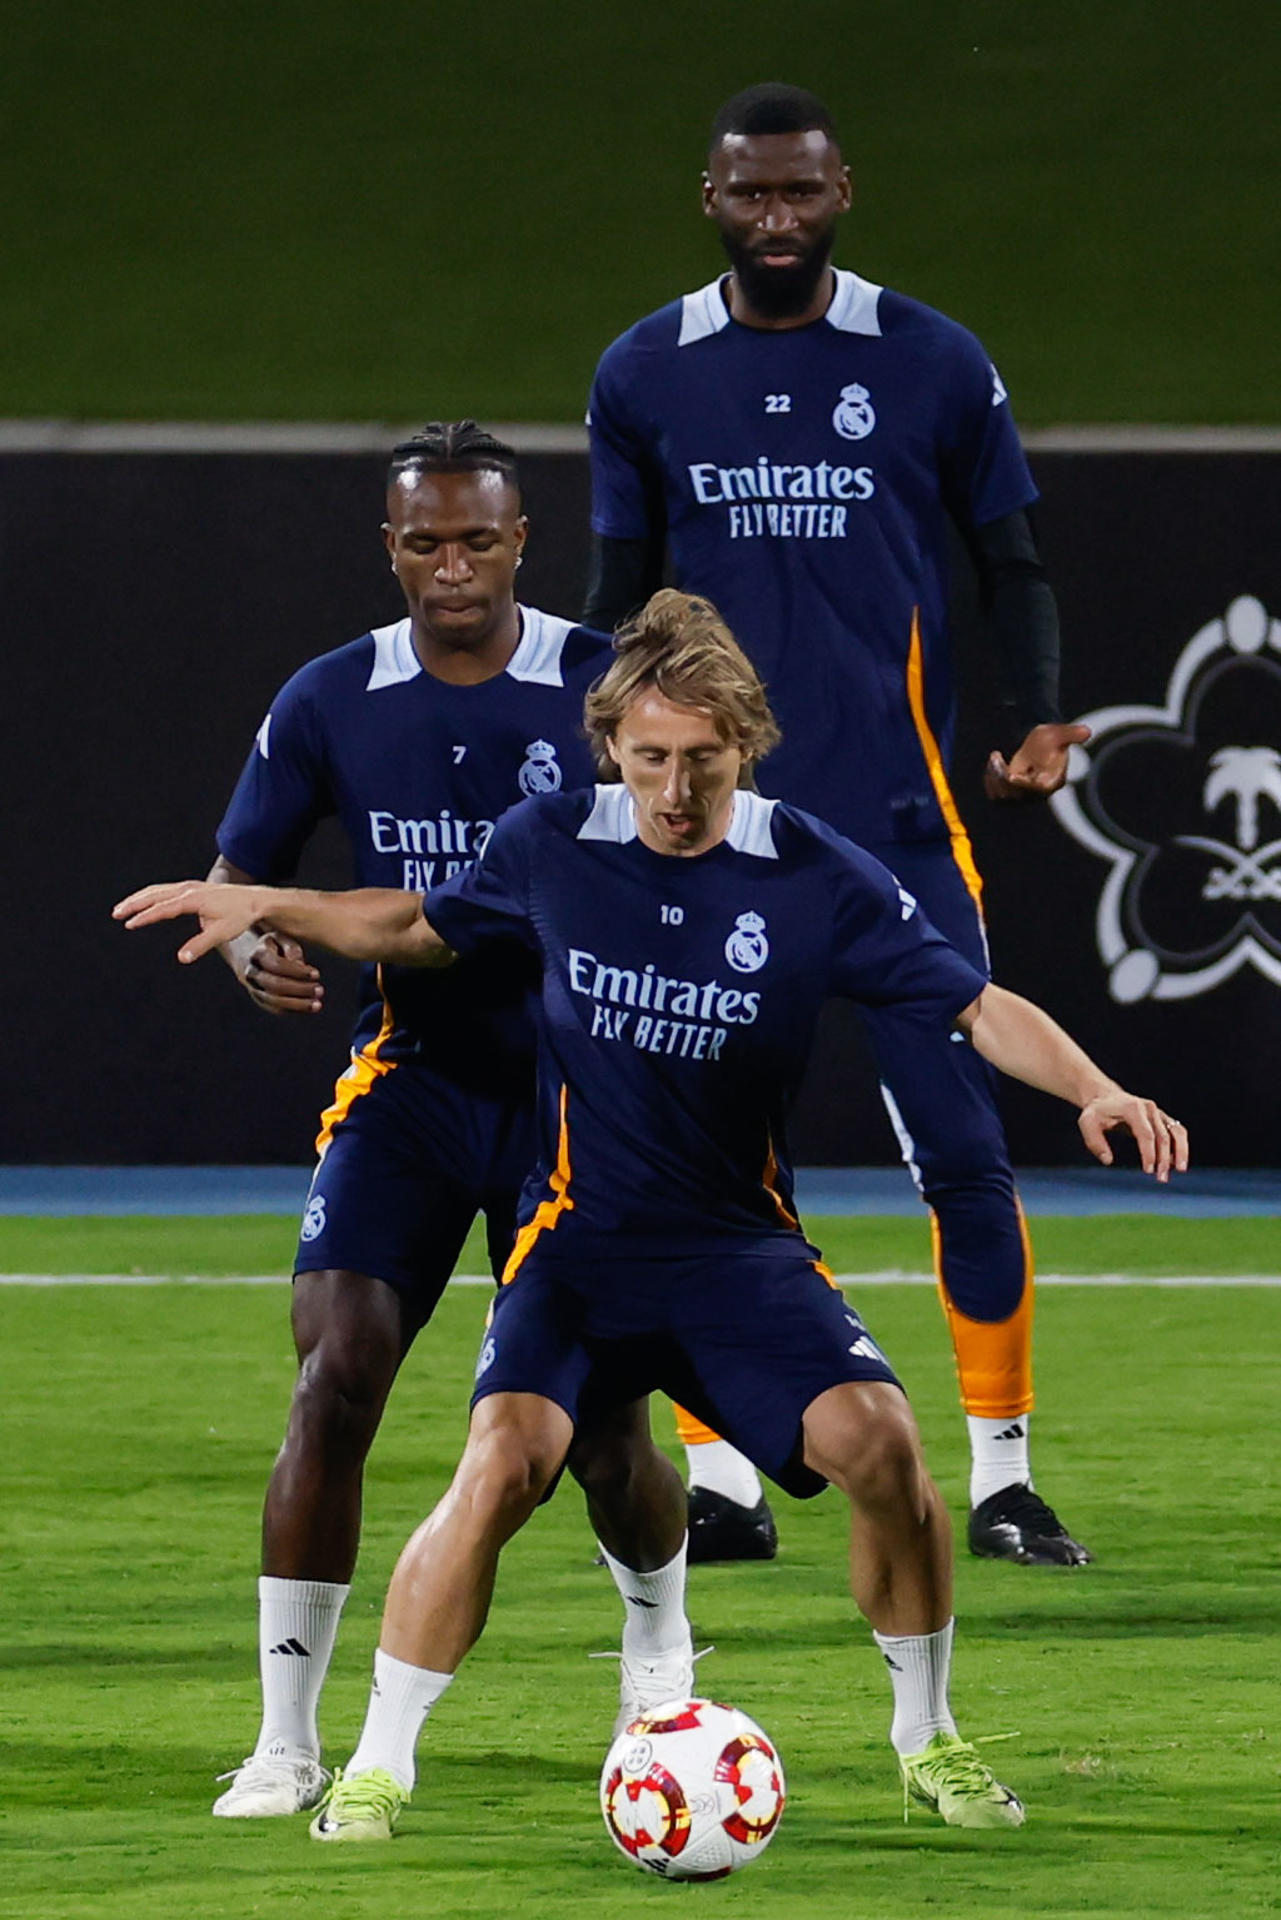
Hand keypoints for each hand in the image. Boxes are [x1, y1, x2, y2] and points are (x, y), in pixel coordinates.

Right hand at [113, 880, 265, 963]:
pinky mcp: (191, 888)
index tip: (129, 924)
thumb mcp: (222, 933)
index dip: (145, 916)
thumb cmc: (239, 916)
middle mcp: (188, 889)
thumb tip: (182, 958)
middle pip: (154, 894)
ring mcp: (189, 886)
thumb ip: (200, 945)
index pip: (163, 908)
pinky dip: (150, 895)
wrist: (254, 900)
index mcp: (193, 899)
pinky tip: (143, 903)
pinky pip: (165, 890)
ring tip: (122, 909)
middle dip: (134, 904)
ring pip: (157, 890)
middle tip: (116, 914)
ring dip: (139, 898)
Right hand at [240, 932, 323, 1014]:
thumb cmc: (273, 944)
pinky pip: (275, 1009)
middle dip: (299, 989)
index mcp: (258, 954)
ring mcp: (254, 988)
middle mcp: (252, 973)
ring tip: (317, 1004)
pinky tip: (309, 1008)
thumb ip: (290, 947)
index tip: (317, 974)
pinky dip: (293, 1010)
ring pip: (274, 1001)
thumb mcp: (281, 937)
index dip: (297, 971)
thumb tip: (298, 963)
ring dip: (297, 1005)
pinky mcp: (260, 999)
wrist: (249, 955)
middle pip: (275, 985)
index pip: (277, 965)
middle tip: (320, 990)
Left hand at [984, 722, 1090, 802]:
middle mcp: (1038, 793)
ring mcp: (1023, 796)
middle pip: (1016, 795)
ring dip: (994, 777)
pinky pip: (995, 795)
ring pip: (1003, 797)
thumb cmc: (1050, 738)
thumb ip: (1072, 734)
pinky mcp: (1010, 795)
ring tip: (995, 757)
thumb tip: (1086, 732)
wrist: (1037, 743)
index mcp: (1053, 781)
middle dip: (1003, 777)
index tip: (1011, 776)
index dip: (1024, 785)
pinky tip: (993, 763)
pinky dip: (990, 780)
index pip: (1038, 790)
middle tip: (995, 757)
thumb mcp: (1060, 734)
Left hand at [1078, 1092, 1189, 1182]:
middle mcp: (1149, 1108)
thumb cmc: (1096, 1112)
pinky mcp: (1162, 1118)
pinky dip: (1180, 1146)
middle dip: (1163, 1159)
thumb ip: (1094, 1142)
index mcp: (1133, 1108)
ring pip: (1176, 1132)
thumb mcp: (1087, 1123)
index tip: (1148, 1170)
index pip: (1146, 1134)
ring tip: (1180, 1170)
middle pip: (1163, 1136)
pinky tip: (1176, 1163)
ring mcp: (1158, 1112)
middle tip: (1161, 1179)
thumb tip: (1108, 1161)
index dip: (1149, 1153)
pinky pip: (1177, 1132)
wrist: (1105, 1097)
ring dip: (1180, 1152)